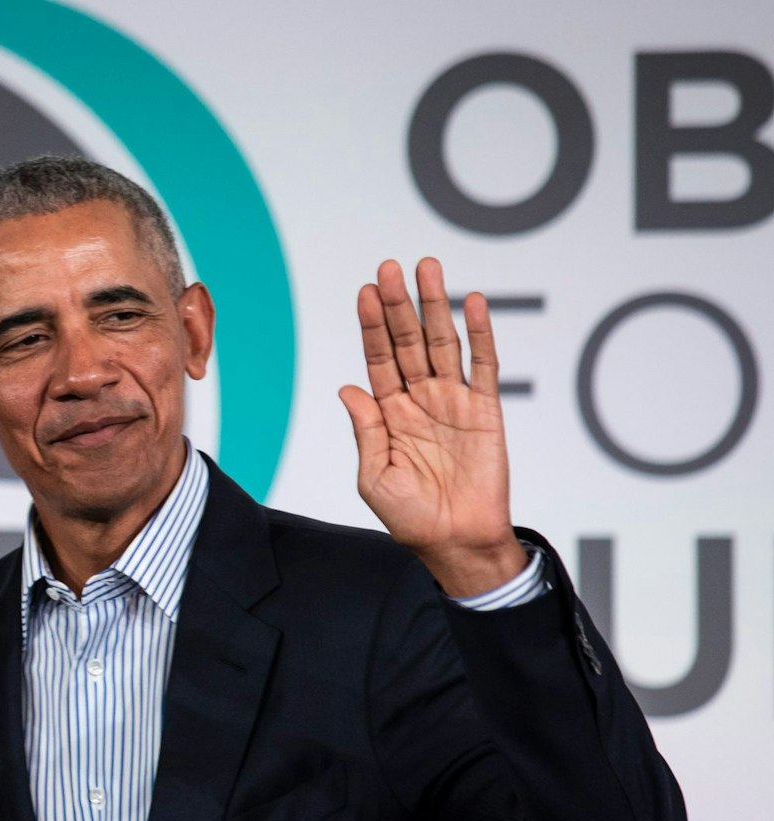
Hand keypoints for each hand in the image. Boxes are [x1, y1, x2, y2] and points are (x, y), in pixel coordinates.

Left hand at [339, 258, 525, 597]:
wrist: (456, 541)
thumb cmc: (410, 517)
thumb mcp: (374, 476)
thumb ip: (366, 430)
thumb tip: (347, 388)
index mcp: (388, 413)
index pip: (377, 359)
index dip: (372, 326)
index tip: (366, 292)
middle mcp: (420, 399)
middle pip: (407, 342)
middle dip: (399, 305)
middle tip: (391, 267)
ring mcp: (453, 401)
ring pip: (442, 343)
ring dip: (435, 306)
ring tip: (428, 269)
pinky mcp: (486, 410)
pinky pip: (484, 365)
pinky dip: (480, 334)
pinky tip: (472, 303)